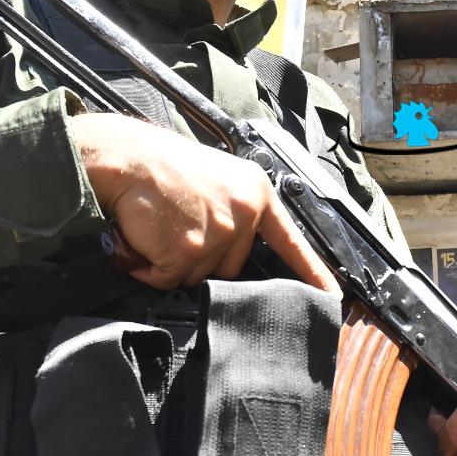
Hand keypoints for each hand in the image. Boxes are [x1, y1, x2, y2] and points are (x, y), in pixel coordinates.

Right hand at [71, 113, 336, 292]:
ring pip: (198, 276)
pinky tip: (142, 238)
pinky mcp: (190, 250)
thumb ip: (236, 211)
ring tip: (157, 226)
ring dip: (171, 263)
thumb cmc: (160, 166)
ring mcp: (220, 232)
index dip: (312, 273)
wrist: (124, 157)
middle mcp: (245, 212)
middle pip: (231, 266)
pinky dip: (149, 268)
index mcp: (255, 192)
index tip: (332, 298)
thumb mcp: (218, 179)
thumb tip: (236, 247)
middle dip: (200, 256)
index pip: (291, 241)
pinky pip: (168, 279)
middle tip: (175, 224)